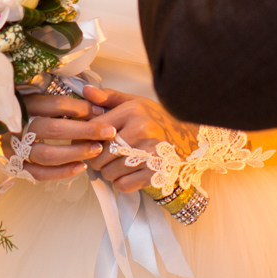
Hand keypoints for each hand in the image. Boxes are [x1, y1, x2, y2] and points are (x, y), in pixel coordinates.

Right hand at [17, 92, 115, 181]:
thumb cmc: (27, 112)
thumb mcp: (42, 98)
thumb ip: (67, 102)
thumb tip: (98, 106)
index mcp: (24, 104)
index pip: (56, 105)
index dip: (81, 108)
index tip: (101, 112)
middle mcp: (18, 126)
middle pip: (54, 129)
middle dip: (85, 131)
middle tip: (108, 132)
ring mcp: (14, 148)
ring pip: (47, 154)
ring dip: (75, 153)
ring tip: (97, 150)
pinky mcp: (14, 166)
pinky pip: (39, 173)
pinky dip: (61, 172)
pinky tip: (80, 167)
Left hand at [80, 85, 198, 193]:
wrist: (190, 139)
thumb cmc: (158, 120)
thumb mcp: (135, 102)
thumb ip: (109, 97)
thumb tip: (86, 91)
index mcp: (133, 112)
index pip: (95, 129)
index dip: (87, 138)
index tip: (90, 142)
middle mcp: (141, 132)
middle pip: (100, 154)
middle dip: (96, 158)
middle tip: (102, 156)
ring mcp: (149, 154)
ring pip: (109, 172)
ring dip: (108, 171)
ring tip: (116, 164)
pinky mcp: (155, 174)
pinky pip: (123, 185)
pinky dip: (121, 182)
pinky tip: (127, 173)